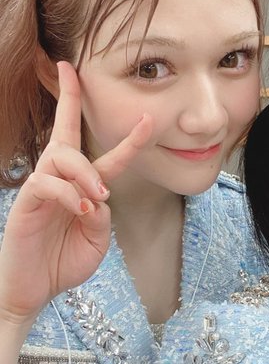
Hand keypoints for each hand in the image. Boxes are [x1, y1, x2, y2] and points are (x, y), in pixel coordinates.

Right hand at [0, 61, 152, 326]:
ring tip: (97, 195)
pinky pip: (47, 183)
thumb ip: (101, 217)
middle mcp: (61, 181)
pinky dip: (70, 194)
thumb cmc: (63, 263)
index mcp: (82, 188)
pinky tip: (81, 209)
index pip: (105, 156)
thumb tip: (97, 197)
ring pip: (62, 156)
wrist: (33, 290)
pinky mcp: (27, 201)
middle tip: (70, 72)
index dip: (127, 139)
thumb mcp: (95, 241)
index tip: (145, 116)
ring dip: (86, 171)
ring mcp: (42, 188)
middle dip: (68, 98)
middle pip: (64, 131)